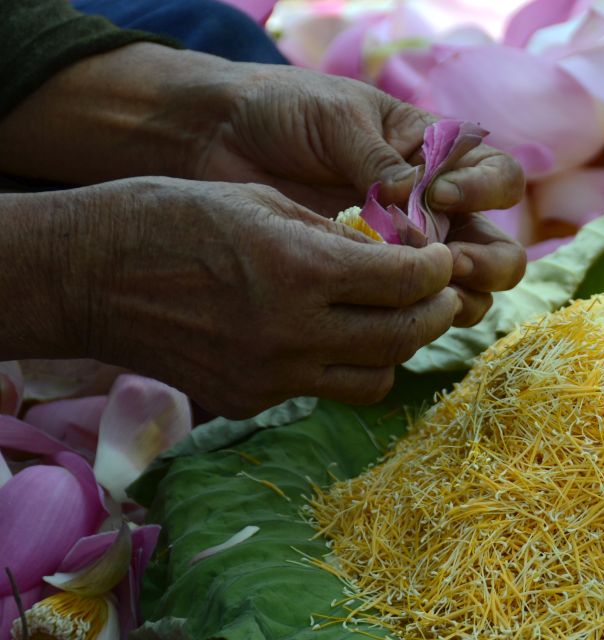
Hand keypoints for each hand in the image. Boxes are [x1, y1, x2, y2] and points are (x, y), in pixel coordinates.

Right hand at [65, 177, 460, 418]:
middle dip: (434, 313)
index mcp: (301, 269)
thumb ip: (335, 237)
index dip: (438, 270)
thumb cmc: (172, 217)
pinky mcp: (249, 401)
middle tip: (439, 294)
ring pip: (373, 379)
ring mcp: (271, 376)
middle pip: (404, 338)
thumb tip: (393, 255)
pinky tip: (329, 336)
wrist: (87, 275)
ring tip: (390, 319)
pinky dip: (338, 365)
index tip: (443, 259)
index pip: (407, 281)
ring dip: (394, 349)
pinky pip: (321, 390)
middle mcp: (293, 332)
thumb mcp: (263, 202)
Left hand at [189, 63, 526, 326]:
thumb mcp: (338, 121)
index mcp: (438, 157)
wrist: (216, 139)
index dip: (485, 191)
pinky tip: (381, 311)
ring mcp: (405, 254)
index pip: (499, 178)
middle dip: (486, 263)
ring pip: (465, 293)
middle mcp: (435, 211)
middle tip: (451, 265)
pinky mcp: (369, 287)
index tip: (444, 195)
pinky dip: (408, 319)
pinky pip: (407, 313)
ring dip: (458, 298)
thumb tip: (421, 218)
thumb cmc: (283, 112)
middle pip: (497, 251)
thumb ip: (381, 165)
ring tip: (421, 294)